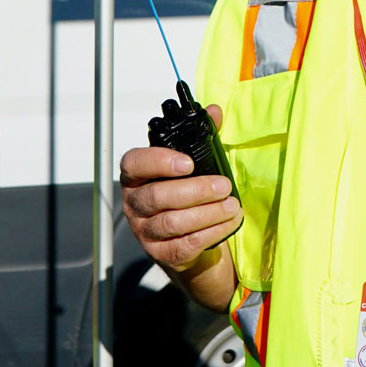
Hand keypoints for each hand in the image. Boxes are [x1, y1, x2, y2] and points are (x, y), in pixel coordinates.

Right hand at [121, 104, 241, 272]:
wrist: (192, 243)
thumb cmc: (189, 198)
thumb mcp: (195, 165)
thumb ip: (202, 138)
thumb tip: (215, 111)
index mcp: (137, 177)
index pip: (133, 163)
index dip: (158, 161)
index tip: (188, 162)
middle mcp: (135, 204)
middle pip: (157, 196)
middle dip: (196, 190)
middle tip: (223, 186)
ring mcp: (145, 232)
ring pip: (172, 222)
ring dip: (207, 213)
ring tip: (231, 205)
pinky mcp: (161, 254)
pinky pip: (185, 244)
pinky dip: (211, 232)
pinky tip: (229, 222)